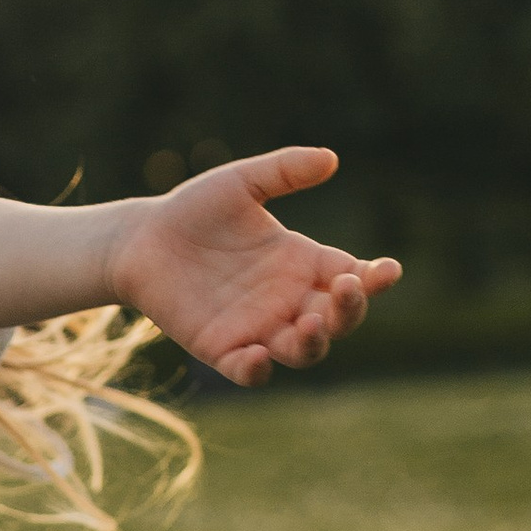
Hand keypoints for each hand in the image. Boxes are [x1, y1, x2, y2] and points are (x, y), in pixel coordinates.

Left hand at [107, 147, 397, 388]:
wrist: (142, 240)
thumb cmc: (194, 210)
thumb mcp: (241, 183)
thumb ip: (283, 170)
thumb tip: (331, 158)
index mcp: (303, 262)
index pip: (352, 276)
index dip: (375, 279)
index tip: (388, 270)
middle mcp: (289, 300)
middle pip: (338, 319)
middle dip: (349, 310)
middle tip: (345, 289)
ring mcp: (259, 328)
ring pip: (303, 351)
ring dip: (314, 342)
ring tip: (310, 323)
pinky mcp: (222, 349)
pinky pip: (249, 372)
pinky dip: (257, 369)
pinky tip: (258, 354)